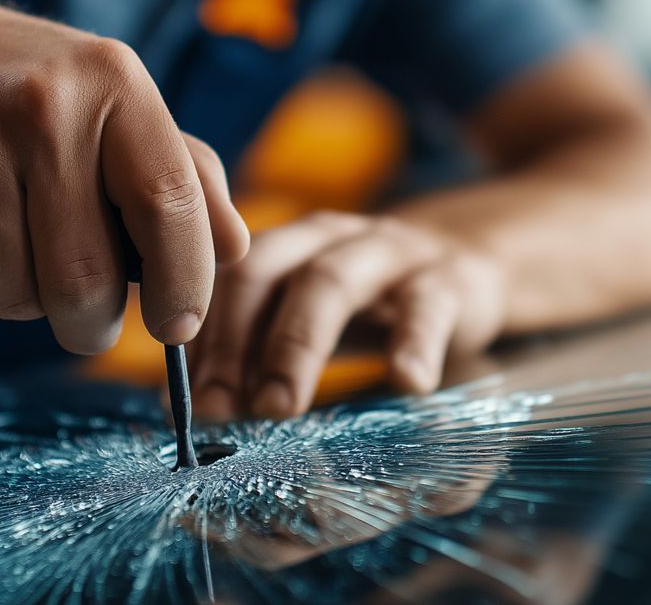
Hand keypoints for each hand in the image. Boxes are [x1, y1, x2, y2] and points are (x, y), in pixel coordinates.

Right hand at [0, 0, 248, 351]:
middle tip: (91, 323)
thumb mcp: (121, 103)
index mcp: (111, 82)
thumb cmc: (40, 91)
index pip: (168, 202)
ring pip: (18, 297)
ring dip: (29, 299)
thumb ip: (188, 175)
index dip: (184, 281)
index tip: (179, 324)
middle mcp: (38, 110)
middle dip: (95, 324)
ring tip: (21, 243)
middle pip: (86, 279)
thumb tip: (233, 252)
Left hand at [189, 211, 504, 419]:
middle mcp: (328, 238)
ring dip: (294, 346)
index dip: (196, 338)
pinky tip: (406, 382)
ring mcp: (389, 253)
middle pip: (260, 273)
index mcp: (286, 246)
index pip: (221, 281)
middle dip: (230, 343)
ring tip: (278, 407)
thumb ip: (256, 352)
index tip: (178, 402)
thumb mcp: (311, 319)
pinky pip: (427, 306)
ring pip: (329, 282)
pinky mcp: (450, 280)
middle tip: (215, 412)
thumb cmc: (373, 305)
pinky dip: (414, 343)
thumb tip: (182, 403)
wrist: (472, 267)